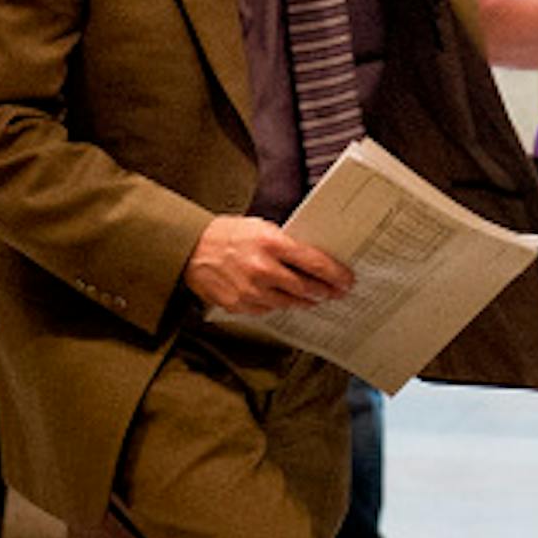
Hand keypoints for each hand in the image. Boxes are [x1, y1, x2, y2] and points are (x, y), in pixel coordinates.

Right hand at [184, 216, 354, 314]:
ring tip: (313, 298)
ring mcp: (250, 290)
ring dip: (304, 301)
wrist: (191, 249)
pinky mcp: (238, 305)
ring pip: (289, 302)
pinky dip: (276, 305)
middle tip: (335, 292)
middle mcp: (262, 268)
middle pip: (306, 287)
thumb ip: (286, 244)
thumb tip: (312, 259)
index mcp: (271, 243)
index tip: (346, 280)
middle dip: (324, 291)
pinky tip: (281, 299)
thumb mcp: (260, 228)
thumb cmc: (227, 235)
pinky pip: (267, 310)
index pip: (314, 262)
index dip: (335, 274)